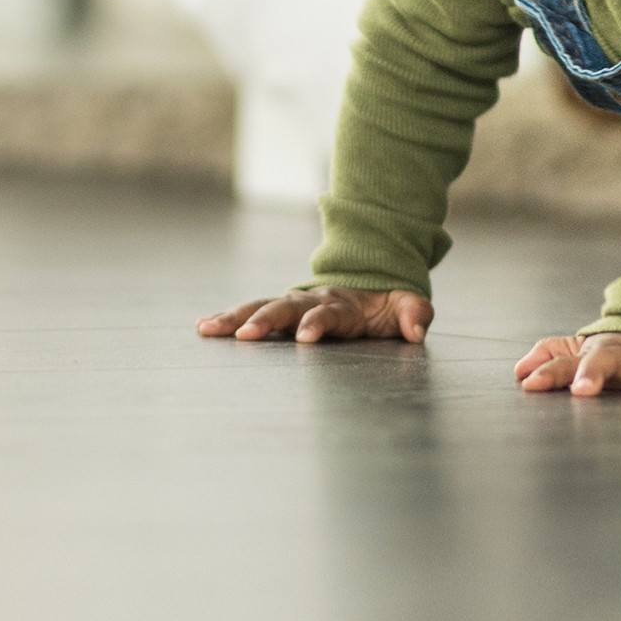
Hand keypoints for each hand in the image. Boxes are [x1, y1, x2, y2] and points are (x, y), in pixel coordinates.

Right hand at [198, 285, 430, 345]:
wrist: (369, 283)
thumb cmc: (388, 303)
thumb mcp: (407, 304)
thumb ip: (414, 314)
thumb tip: (416, 330)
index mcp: (343, 303)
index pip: (328, 313)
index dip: (318, 323)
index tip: (306, 338)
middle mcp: (312, 300)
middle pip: (286, 308)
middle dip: (266, 320)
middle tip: (245, 335)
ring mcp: (294, 305)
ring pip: (261, 307)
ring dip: (236, 317)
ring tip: (208, 328)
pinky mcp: (282, 313)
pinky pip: (252, 313)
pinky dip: (229, 319)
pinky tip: (205, 329)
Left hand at [513, 329, 620, 402]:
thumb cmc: (614, 352)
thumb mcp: (579, 350)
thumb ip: (550, 357)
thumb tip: (519, 371)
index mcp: (597, 355)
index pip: (566, 363)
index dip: (549, 374)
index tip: (531, 386)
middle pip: (606, 362)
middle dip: (594, 374)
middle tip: (584, 391)